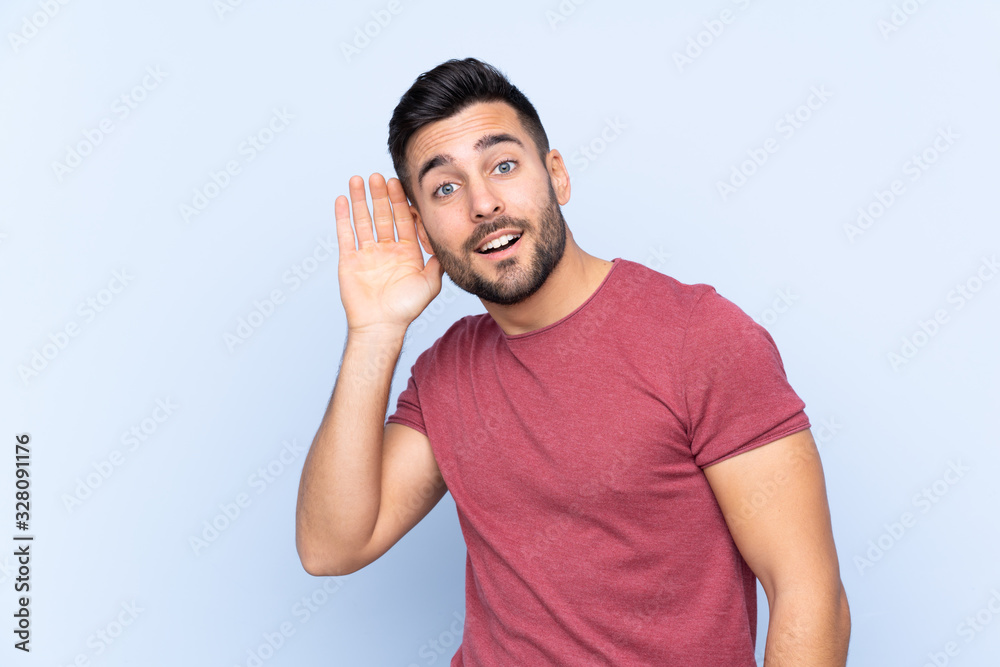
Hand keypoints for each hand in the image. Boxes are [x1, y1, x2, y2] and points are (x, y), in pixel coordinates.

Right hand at [335, 173, 443, 335]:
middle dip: (382, 196)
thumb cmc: (406, 309)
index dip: (402, 203)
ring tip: (359, 179)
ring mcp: (367, 254)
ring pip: (364, 220)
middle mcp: (386, 250)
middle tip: (380, 176)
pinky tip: (343, 199)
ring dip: (361, 200)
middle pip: (384, 216)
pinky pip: (346, 234)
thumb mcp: (431, 283)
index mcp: (406, 252)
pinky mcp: (350, 260)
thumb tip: (446, 240)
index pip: (404, 221)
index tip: (400, 184)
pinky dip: (343, 217)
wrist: (381, 326)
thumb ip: (438, 260)